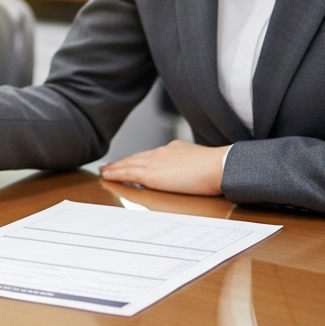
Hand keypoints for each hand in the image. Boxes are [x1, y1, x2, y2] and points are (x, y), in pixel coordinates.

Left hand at [98, 140, 228, 196]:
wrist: (219, 166)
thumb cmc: (219, 169)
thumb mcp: (204, 164)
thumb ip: (194, 167)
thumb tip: (195, 175)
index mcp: (176, 150)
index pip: (153, 155)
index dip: (141, 159)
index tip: (133, 161)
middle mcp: (163, 153)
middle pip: (137, 157)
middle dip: (124, 161)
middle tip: (111, 165)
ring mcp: (155, 162)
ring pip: (129, 164)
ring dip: (116, 167)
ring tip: (105, 171)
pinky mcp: (150, 174)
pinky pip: (127, 173)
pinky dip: (115, 174)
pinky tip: (107, 176)